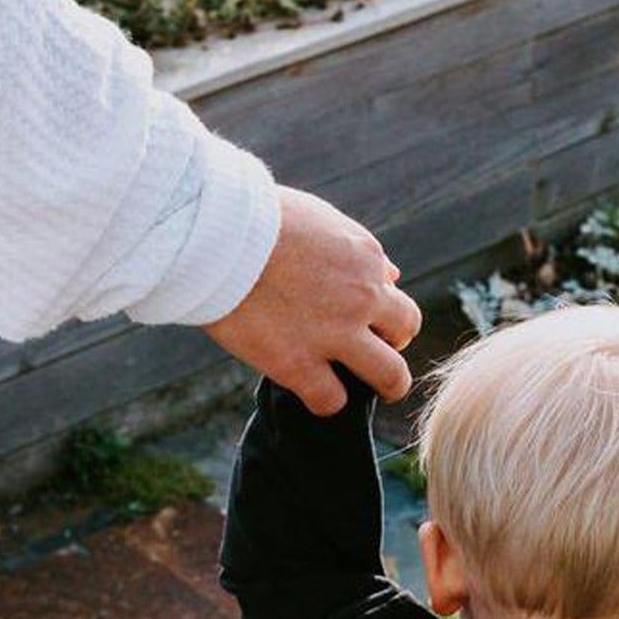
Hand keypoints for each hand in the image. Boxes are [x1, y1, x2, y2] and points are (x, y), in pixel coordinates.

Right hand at [202, 186, 422, 413]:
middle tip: (372, 351)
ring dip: (386, 385)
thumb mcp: (318, 218)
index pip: (393, 292)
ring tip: (370, 390)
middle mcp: (360, 297)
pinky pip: (332, 401)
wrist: (212, 234)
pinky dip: (326, 401)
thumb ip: (355, 249)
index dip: (380, 309)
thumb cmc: (252, 218)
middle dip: (392, 342)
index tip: (360, 317)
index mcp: (364, 256)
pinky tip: (311, 392)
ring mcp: (333, 334)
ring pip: (390, 375)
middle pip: (405, 329)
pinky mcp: (298, 364)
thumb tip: (391, 273)